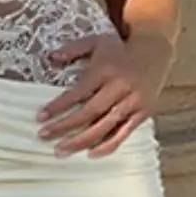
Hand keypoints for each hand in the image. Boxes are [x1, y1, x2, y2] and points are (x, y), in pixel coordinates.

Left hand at [38, 30, 170, 155]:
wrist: (155, 51)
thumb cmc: (119, 49)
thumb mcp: (95, 42)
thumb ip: (72, 49)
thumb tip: (50, 57)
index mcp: (105, 70)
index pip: (79, 92)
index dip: (59, 106)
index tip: (40, 117)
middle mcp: (120, 87)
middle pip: (90, 112)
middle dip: (65, 126)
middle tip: (44, 136)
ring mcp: (133, 102)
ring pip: (105, 126)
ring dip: (81, 141)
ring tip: (61, 151)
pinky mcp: (143, 113)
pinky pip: (124, 133)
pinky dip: (108, 145)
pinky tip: (90, 154)